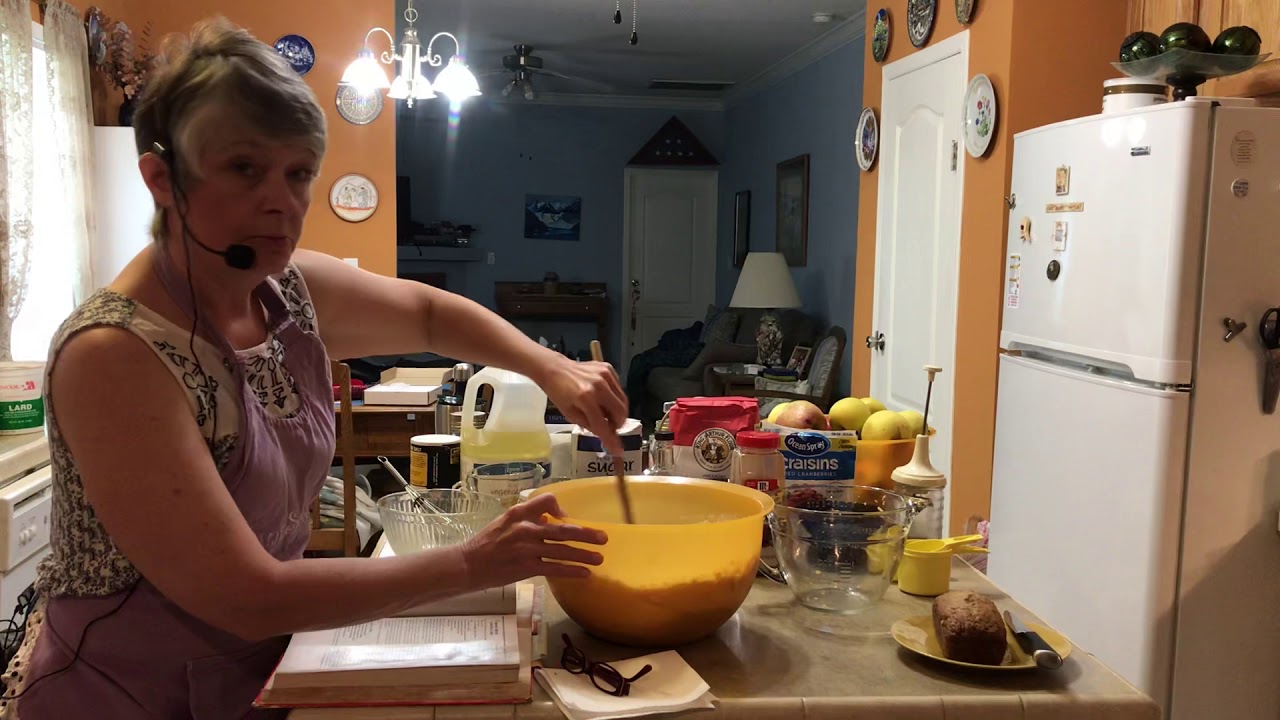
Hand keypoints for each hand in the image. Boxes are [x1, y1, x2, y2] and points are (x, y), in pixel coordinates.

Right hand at [460, 494, 607, 586]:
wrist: (468, 564)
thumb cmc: (487, 543)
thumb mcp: (505, 521)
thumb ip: (527, 518)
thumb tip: (550, 519)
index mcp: (519, 512)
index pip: (547, 500)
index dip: (560, 508)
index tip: (566, 518)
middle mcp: (525, 527)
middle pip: (563, 529)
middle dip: (586, 534)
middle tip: (604, 537)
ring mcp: (527, 548)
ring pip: (562, 550)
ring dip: (584, 554)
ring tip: (599, 558)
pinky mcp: (527, 567)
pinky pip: (555, 568)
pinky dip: (572, 570)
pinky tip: (584, 574)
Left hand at [538, 355, 628, 456]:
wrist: (555, 369)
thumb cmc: (559, 394)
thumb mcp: (570, 414)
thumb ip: (590, 425)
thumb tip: (606, 435)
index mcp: (586, 399)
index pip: (603, 425)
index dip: (611, 440)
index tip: (618, 451)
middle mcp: (599, 386)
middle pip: (620, 412)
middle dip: (618, 424)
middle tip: (610, 428)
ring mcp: (605, 375)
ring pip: (623, 401)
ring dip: (617, 412)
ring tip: (606, 414)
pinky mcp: (608, 368)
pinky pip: (618, 389)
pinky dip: (614, 398)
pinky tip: (604, 398)